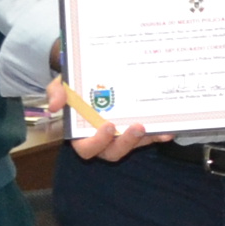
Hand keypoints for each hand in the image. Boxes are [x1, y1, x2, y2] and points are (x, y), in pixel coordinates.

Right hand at [50, 77, 165, 162]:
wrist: (90, 73)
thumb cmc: (74, 85)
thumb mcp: (61, 84)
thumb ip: (56, 92)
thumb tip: (54, 105)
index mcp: (82, 134)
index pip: (87, 149)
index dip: (97, 142)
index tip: (108, 126)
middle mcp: (103, 140)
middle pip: (114, 152)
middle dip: (126, 142)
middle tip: (137, 127)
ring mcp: (121, 136)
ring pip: (134, 146)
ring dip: (146, 140)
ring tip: (159, 128)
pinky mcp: (137, 131)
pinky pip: (149, 137)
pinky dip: (159, 134)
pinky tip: (171, 129)